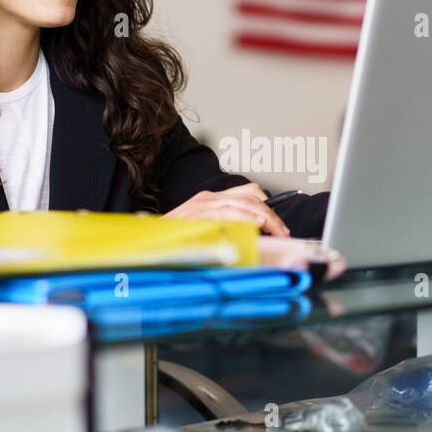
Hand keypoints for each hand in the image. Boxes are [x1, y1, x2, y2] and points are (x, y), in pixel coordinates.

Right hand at [162, 182, 291, 235]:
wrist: (148, 240)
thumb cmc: (176, 239)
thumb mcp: (203, 229)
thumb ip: (225, 227)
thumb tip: (252, 234)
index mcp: (211, 198)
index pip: (249, 192)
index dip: (267, 205)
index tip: (278, 223)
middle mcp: (208, 197)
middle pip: (251, 197)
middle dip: (272, 214)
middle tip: (282, 231)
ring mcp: (203, 205)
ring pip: (243, 204)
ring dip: (264, 218)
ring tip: (275, 231)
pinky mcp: (198, 214)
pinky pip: (228, 213)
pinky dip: (245, 218)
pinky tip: (256, 227)